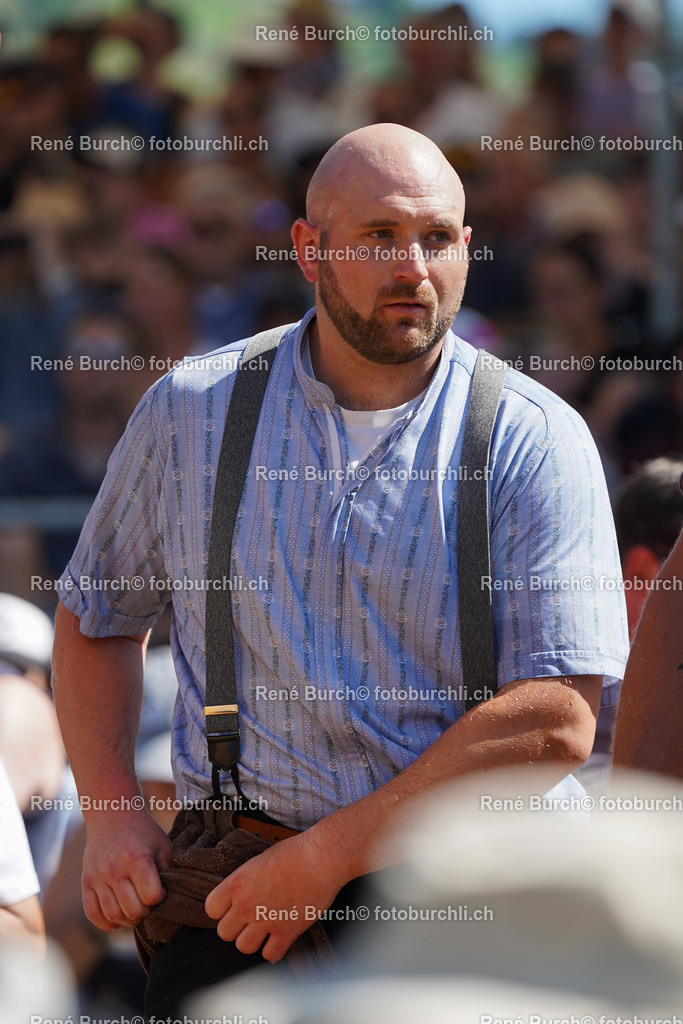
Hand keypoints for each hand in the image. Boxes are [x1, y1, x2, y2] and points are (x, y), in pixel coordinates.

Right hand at [82, 810, 170, 929]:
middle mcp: (114, 869)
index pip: (151, 896)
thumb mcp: (162, 844)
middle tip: (148, 901)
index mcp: (136, 858)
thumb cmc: (142, 832)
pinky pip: (94, 915)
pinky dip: (107, 922)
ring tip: (135, 908)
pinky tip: (118, 915)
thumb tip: (172, 898)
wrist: (111, 815)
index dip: (160, 897)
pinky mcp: (86, 883)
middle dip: (146, 911)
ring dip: (128, 919)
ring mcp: (97, 877)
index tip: (160, 889)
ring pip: (114, 916)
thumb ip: (168, 871)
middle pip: (133, 911)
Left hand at [205, 827, 345, 961]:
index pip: (211, 909)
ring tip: (264, 930)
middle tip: (250, 919)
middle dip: (237, 927)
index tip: (233, 906)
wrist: (321, 858)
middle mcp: (246, 904)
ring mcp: (265, 920)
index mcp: (237, 883)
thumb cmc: (294, 853)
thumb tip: (241, 896)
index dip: (222, 910)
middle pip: (224, 933)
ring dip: (253, 941)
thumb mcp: (259, 861)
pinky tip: (280, 938)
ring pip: (243, 948)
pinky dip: (274, 950)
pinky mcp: (286, 932)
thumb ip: (245, 882)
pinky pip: (270, 955)